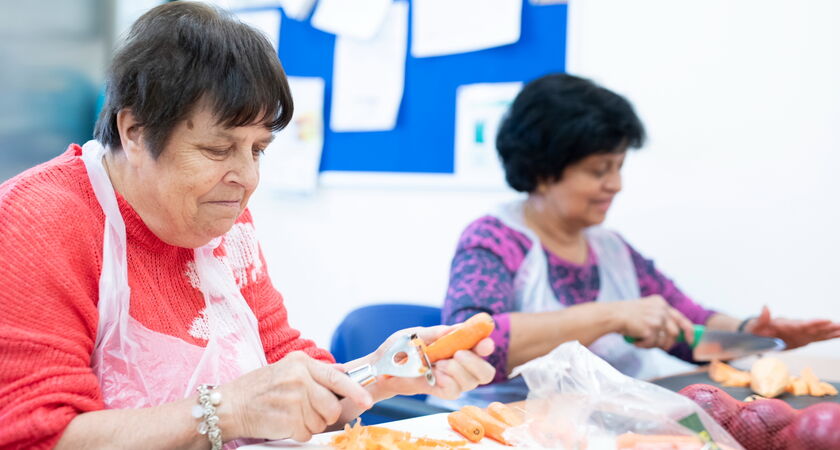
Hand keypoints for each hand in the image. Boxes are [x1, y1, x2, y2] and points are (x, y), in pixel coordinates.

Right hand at [218, 351, 372, 441]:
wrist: (228, 405)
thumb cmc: (256, 389)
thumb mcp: (286, 369)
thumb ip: (314, 372)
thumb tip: (342, 373)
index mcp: (301, 363)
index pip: (336, 377)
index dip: (355, 390)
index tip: (366, 400)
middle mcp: (300, 378)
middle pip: (332, 405)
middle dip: (325, 414)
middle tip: (307, 411)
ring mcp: (295, 399)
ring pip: (321, 421)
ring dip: (309, 424)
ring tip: (290, 414)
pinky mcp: (289, 419)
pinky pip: (308, 433)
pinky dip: (298, 433)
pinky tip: (284, 423)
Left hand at [356, 325, 495, 400]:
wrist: (381, 366)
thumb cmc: (399, 348)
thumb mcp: (417, 335)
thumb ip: (437, 334)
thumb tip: (457, 329)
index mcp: (458, 346)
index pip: (481, 347)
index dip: (486, 346)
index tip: (485, 343)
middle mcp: (460, 365)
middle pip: (486, 373)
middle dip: (475, 363)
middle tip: (458, 354)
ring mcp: (452, 380)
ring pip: (471, 382)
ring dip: (457, 371)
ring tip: (440, 364)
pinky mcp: (441, 392)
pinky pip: (454, 392)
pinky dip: (447, 383)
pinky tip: (436, 375)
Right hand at [617, 295, 695, 350]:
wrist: (613, 315)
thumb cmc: (627, 315)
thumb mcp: (647, 311)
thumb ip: (662, 319)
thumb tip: (676, 336)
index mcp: (661, 303)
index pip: (681, 319)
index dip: (689, 332)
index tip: (691, 342)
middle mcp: (661, 309)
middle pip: (675, 333)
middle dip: (669, 343)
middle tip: (663, 348)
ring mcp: (656, 319)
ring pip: (664, 341)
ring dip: (654, 345)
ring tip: (642, 341)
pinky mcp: (650, 328)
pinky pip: (652, 344)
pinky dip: (644, 345)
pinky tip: (636, 340)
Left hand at [747, 306, 839, 349]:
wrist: (756, 334)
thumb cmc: (755, 330)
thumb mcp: (755, 326)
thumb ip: (762, 318)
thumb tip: (765, 306)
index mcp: (787, 325)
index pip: (803, 324)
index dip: (815, 323)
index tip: (827, 320)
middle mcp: (797, 328)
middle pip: (815, 328)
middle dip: (828, 327)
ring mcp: (801, 334)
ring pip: (820, 333)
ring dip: (832, 332)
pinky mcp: (803, 339)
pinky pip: (818, 338)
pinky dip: (829, 337)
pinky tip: (839, 335)